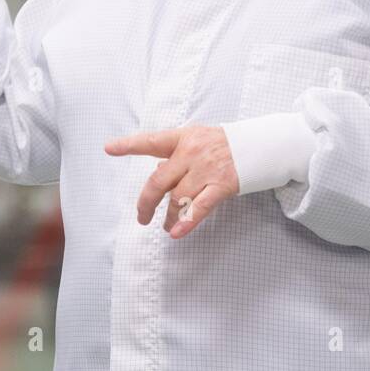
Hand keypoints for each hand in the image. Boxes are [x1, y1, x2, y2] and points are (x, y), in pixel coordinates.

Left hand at [104, 126, 239, 238]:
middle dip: (146, 202)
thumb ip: (176, 156)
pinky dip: (186, 222)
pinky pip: (199, 207)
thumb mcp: (197, 140)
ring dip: (168, 217)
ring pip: (177, 199)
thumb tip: (157, 173)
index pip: (151, 141)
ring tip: (165, 226)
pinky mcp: (221, 185)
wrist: (259, 144)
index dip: (129, 145)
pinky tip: (176, 233)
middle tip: (142, 216)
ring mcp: (206, 169)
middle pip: (159, 181)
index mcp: (183, 138)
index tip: (110, 148)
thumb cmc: (224, 143)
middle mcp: (191, 153)